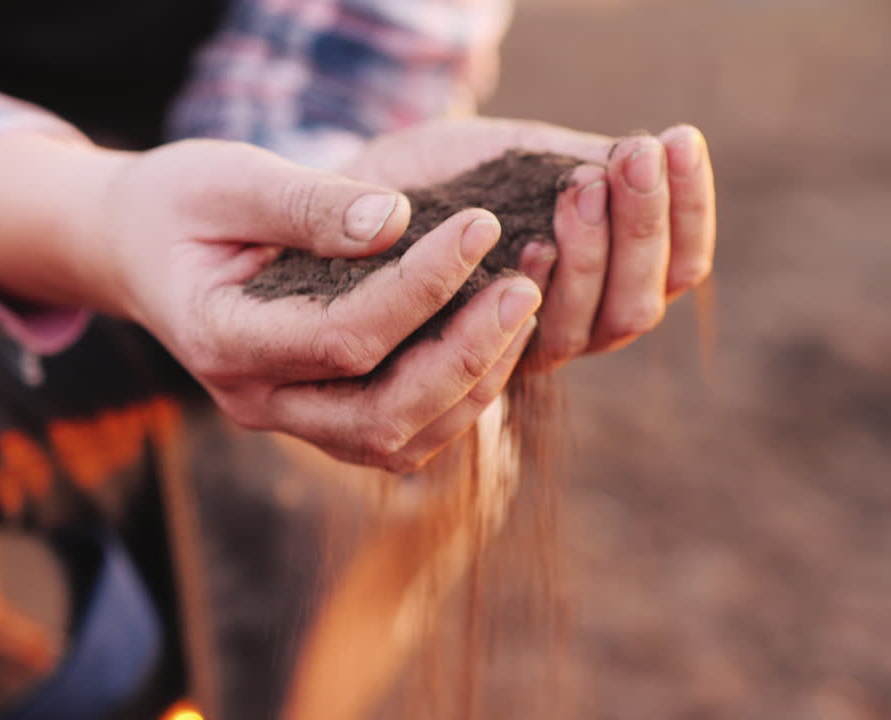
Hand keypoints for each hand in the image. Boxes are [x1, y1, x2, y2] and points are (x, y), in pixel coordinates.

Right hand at [0, 135, 542, 471]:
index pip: (342, 337)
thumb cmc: (179, 204)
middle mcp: (252, 399)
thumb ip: (305, 202)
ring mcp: (284, 416)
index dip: (421, 287)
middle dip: (463, 355)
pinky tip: (489, 339)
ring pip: (395, 439)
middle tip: (523, 287)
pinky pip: (394, 432)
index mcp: (221, 338)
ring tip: (519, 308)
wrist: (138, 248)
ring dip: (469, 384)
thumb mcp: (228, 180)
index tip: (479, 225)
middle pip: (379, 414)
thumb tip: (397, 220)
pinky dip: (452, 397)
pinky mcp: (314, 414)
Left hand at [346, 117, 716, 370]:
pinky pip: (519, 347)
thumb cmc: (443, 174)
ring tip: (582, 185)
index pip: (677, 265)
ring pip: (592, 328)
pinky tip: (528, 243)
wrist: (354, 198)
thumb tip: (656, 152)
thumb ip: (581, 165)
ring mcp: (524, 349)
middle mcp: (574, 323)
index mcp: (606, 277)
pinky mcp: (467, 363)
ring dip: (595, 254)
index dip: (689, 209)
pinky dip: (534, 294)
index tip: (679, 140)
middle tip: (632, 156)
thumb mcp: (516, 155)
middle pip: (640, 304)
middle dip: (643, 227)